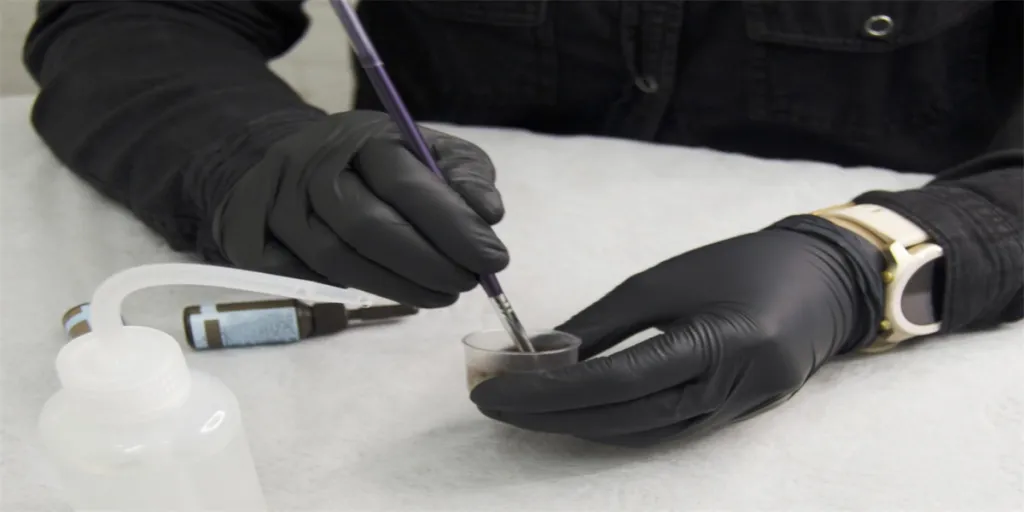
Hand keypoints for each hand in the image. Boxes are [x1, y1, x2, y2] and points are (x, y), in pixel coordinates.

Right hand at [210, 111, 507, 306]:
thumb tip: (488, 214)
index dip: (453, 225)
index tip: (494, 258)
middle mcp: (310, 167)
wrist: (296, 164)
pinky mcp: (254, 243)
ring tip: (444, 294)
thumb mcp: (428, 151)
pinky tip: (397, 289)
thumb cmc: (380, 163)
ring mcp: (276, 206)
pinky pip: (308, 279)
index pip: (405, 183)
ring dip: (400, 286)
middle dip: (428, 263)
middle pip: (367, 226)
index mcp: (359, 136)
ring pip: (338, 260)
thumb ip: (465, 175)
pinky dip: (358, 290)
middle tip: (469, 283)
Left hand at [471, 218, 883, 445]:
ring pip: (641, 434)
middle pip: (624, 419)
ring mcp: (737, 411)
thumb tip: (544, 355)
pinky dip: (616, 426)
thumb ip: (605, 322)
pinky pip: (664, 434)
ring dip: (578, 426)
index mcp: (719, 341)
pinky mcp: (735, 419)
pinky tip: (578, 415)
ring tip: (524, 409)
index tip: (493, 390)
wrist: (824, 281)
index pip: (616, 381)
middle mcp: (731, 388)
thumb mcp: (666, 279)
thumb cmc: (743, 263)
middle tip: (494, 404)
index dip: (548, 392)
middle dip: (550, 416)